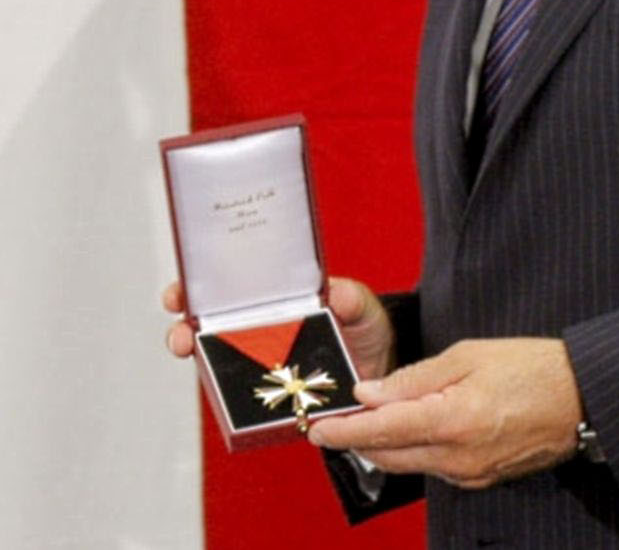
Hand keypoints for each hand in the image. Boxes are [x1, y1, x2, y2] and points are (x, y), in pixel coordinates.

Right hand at [160, 276, 393, 377]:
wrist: (374, 375)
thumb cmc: (362, 330)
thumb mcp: (361, 307)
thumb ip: (351, 298)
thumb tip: (336, 293)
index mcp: (275, 298)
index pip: (230, 285)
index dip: (200, 285)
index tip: (184, 288)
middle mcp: (258, 326)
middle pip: (209, 323)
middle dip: (184, 324)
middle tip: (182, 331)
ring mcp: (258, 359)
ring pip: (214, 358)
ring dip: (195, 356)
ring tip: (189, 352)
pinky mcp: (266, 392)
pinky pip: (238, 395)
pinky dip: (226, 395)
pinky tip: (226, 394)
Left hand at [308, 336, 581, 488]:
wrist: (581, 398)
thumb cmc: (530, 367)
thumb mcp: (469, 355)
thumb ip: (416, 377)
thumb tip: (371, 394)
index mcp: (452, 420)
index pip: (382, 431)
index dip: (344, 431)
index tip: (317, 429)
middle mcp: (457, 458)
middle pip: (389, 454)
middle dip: (358, 439)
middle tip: (337, 420)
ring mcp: (470, 474)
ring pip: (409, 462)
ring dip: (386, 443)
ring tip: (373, 416)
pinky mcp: (481, 478)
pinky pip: (434, 466)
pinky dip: (415, 448)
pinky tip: (414, 425)